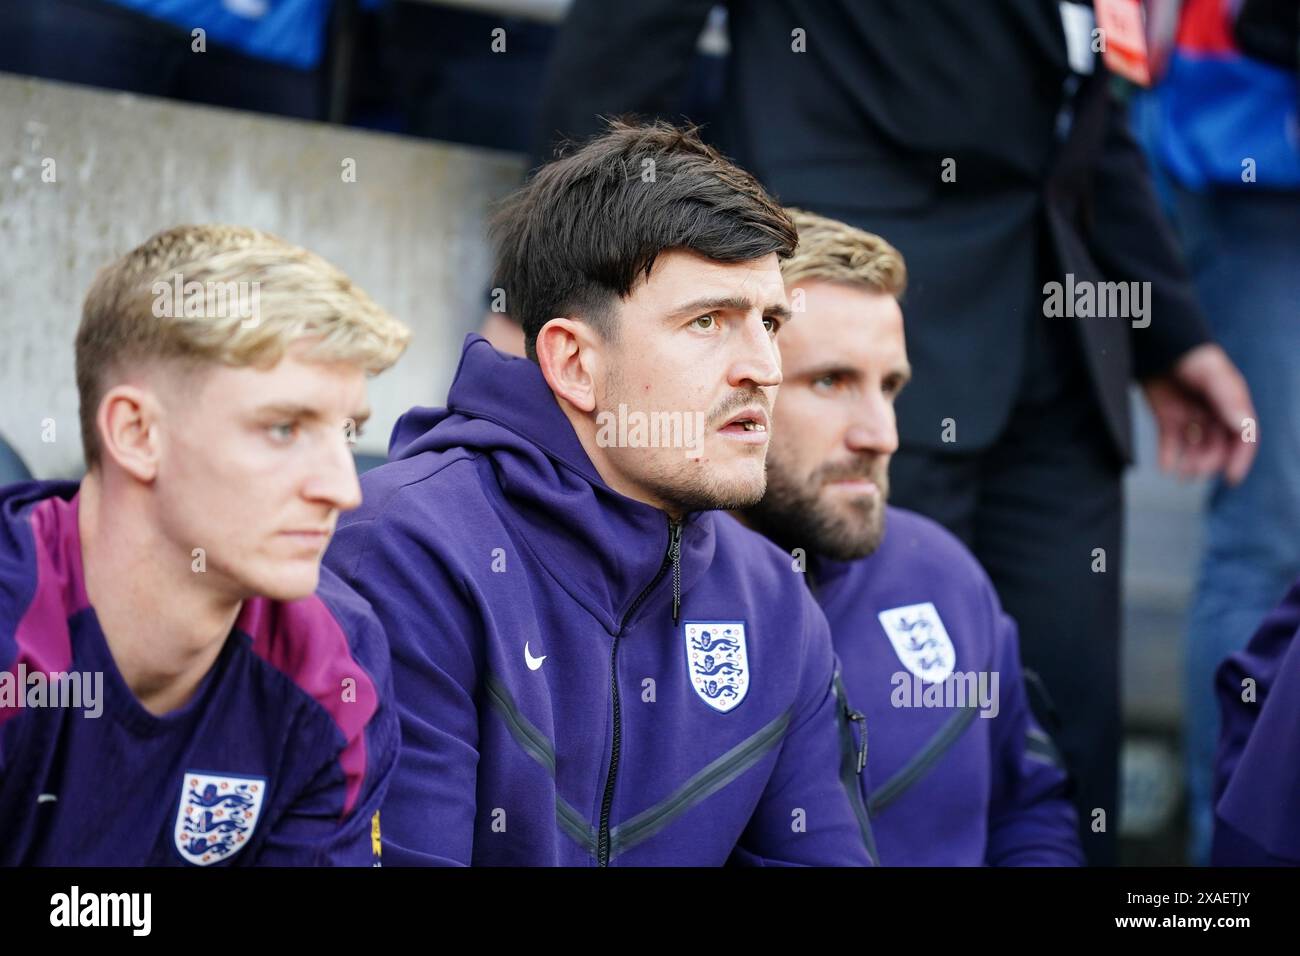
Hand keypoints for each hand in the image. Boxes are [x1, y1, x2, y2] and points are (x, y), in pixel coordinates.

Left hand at [1142, 343, 1256, 484]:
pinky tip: (1166, 468)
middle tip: (1197, 472)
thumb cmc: (1190, 355)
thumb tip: (1243, 426)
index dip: (1239, 458)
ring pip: (1196, 447)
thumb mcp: (1212, 376)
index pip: (1243, 437)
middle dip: (1210, 462)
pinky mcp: (1168, 416)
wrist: (1156, 344)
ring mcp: (1191, 415)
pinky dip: (1169, 456)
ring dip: (1191, 463)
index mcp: (1231, 404)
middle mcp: (1213, 413)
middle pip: (1218, 446)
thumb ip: (1228, 399)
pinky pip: (1171, 442)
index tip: (1231, 477)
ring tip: (1182, 475)